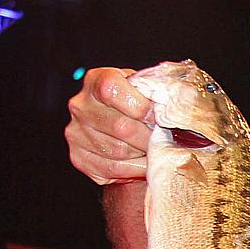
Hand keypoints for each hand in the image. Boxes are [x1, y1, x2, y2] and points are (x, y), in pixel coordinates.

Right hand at [65, 68, 155, 184]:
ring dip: (142, 154)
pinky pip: (112, 168)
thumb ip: (152, 92)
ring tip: (153, 149)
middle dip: (148, 136)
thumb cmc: (132, 101)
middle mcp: (80, 106)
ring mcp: (76, 133)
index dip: (140, 106)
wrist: (114, 119)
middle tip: (163, 139)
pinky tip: (143, 162)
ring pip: (119, 151)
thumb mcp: (141, 87)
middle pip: (120, 126)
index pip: (112, 90)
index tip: (157, 116)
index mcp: (95, 80)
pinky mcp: (79, 157)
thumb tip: (173, 108)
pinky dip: (134, 168)